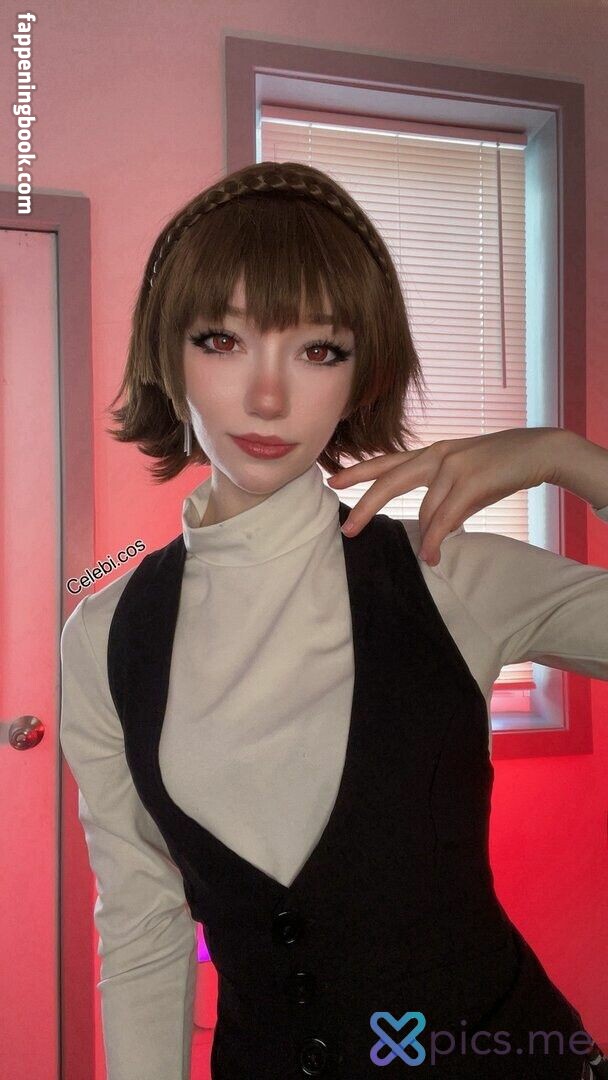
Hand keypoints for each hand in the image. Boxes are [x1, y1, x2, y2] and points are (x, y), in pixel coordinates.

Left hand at [327, 427, 562, 564]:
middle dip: (366, 506)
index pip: (387, 461)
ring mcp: (453, 465)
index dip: (359, 471)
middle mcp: (436, 455)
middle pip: (389, 481)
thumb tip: (432, 529)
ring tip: (425, 557)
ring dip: (424, 538)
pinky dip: (436, 539)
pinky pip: (445, 517)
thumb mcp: (465, 477)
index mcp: (432, 453)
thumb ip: (443, 498)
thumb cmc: (500, 466)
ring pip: (425, 509)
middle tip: (347, 530)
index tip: (332, 481)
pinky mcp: (470, 481)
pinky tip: (432, 555)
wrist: (538, 450)